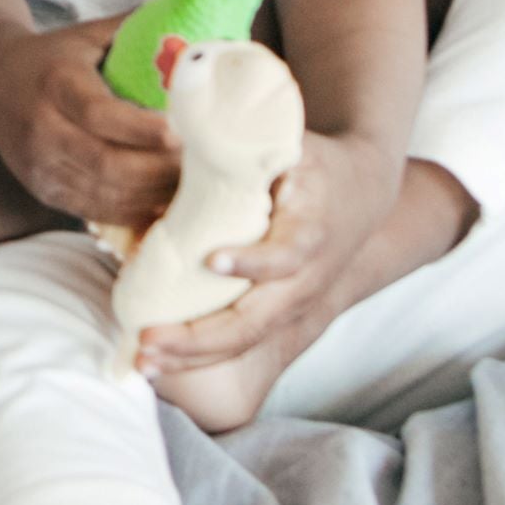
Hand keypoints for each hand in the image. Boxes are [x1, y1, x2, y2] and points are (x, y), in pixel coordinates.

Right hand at [0, 16, 180, 237]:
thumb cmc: (52, 57)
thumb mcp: (87, 34)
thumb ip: (135, 28)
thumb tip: (196, 16)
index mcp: (56, 84)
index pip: (98, 114)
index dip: (140, 129)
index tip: (180, 132)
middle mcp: (43, 130)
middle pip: (105, 163)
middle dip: (158, 171)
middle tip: (202, 164)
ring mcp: (41, 167)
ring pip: (104, 194)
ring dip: (152, 196)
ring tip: (193, 187)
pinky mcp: (45, 192)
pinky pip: (96, 211)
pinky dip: (134, 212)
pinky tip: (165, 204)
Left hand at [133, 128, 408, 384]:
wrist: (362, 193)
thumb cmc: (313, 163)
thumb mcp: (290, 145)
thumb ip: (244, 150)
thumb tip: (172, 143)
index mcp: (311, 230)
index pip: (287, 254)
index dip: (252, 261)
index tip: (211, 259)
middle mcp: (305, 278)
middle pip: (257, 320)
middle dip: (200, 337)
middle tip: (148, 337)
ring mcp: (294, 305)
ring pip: (244, 341)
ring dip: (190, 355)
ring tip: (142, 360)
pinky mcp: (278, 317)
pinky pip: (238, 344)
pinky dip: (195, 356)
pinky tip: (153, 360)